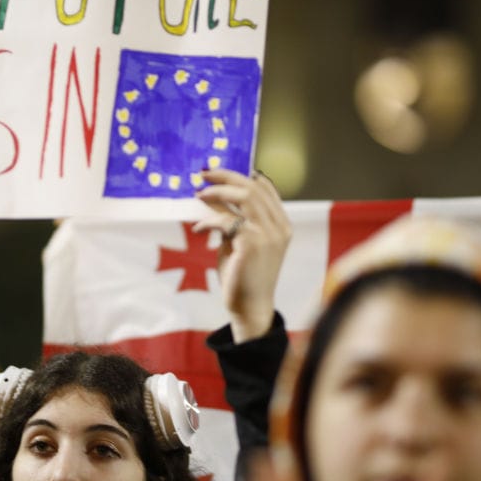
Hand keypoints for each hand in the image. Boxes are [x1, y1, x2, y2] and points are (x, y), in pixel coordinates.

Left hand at [193, 169, 290, 342]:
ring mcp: (269, 234)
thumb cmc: (243, 276)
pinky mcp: (252, 243)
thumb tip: (212, 196)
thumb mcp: (238, 242)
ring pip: (243, 197)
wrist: (250, 307)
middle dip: (226, 176)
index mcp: (282, 224)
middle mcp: (280, 226)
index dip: (242, 176)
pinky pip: (226, 220)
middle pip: (253, 187)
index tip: (219, 172)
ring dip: (217, 192)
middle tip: (203, 174)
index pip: (266, 188)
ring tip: (199, 194)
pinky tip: (198, 229)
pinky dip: (208, 221)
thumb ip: (232, 220)